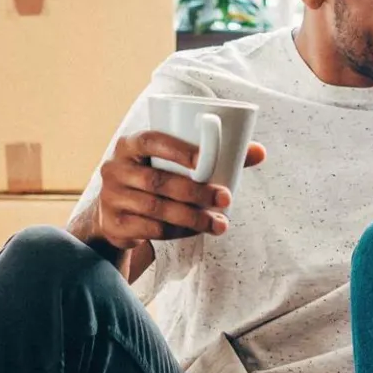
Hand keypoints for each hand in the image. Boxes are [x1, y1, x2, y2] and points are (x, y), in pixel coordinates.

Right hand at [93, 131, 267, 252]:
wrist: (115, 214)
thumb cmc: (155, 178)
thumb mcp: (174, 164)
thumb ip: (216, 156)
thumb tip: (259, 152)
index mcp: (130, 145)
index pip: (151, 141)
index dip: (177, 150)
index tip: (204, 161)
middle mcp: (115, 168)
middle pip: (158, 181)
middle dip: (196, 192)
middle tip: (225, 198)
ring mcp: (112, 198)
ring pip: (157, 209)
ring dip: (192, 218)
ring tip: (219, 223)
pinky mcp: (115, 224)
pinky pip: (151, 230)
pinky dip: (179, 232)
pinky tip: (198, 231)